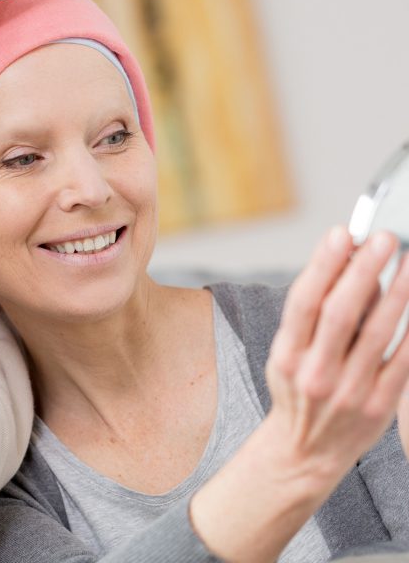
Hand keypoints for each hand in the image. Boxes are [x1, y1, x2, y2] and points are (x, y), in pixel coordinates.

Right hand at [267, 226, 408, 482]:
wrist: (306, 452)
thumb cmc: (297, 392)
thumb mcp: (288, 353)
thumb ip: (311, 315)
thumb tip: (346, 269)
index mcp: (287, 355)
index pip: (304, 302)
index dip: (323, 264)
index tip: (342, 233)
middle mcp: (315, 373)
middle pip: (340, 312)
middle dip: (363, 270)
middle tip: (383, 238)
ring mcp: (348, 391)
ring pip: (377, 333)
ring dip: (397, 292)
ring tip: (408, 262)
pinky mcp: (379, 407)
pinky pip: (402, 360)